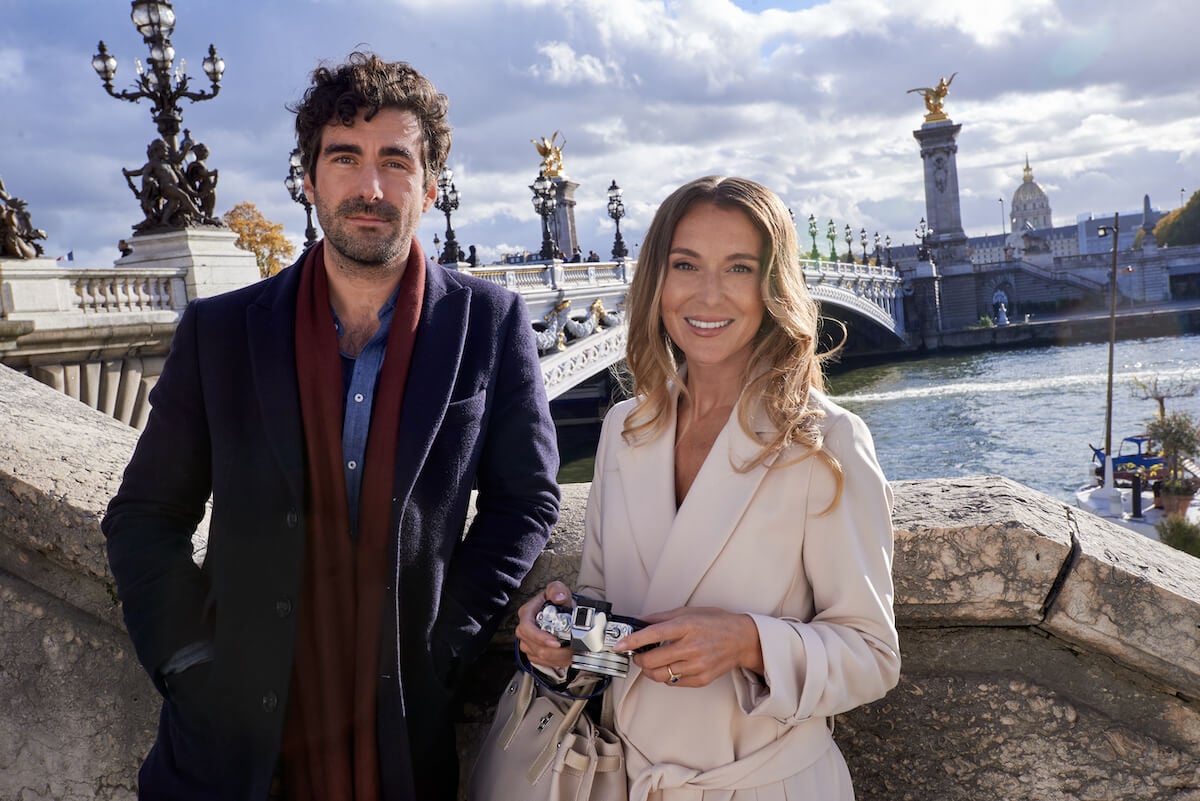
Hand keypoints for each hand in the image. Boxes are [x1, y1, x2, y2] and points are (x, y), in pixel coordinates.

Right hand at [514, 580, 573, 669]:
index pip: (527, 629)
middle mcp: (524, 630)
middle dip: (555, 651)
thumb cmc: (555, 600)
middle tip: (571, 648)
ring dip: (558, 657)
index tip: (556, 642)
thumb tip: (558, 597)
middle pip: (535, 647)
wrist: (559, 610)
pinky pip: (543, 663)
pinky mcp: (533, 653)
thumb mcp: (557, 589)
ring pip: (540, 657)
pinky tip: (566, 655)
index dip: (540, 638)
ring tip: (572, 652)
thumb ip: (557, 590)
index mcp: (526, 613)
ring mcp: (527, 643)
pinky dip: (556, 661)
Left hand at [615, 607, 763, 687]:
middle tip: (637, 654)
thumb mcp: (688, 612)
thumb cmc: (716, 623)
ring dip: (649, 670)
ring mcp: (697, 666)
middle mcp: (691, 647)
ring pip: (660, 675)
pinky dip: (665, 676)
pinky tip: (669, 666)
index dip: (633, 640)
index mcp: (687, 626)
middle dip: (638, 659)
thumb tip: (639, 622)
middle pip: (652, 660)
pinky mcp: (701, 680)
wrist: (742, 640)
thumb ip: (661, 618)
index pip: (653, 634)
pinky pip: (673, 682)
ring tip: (650, 662)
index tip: (618, 644)